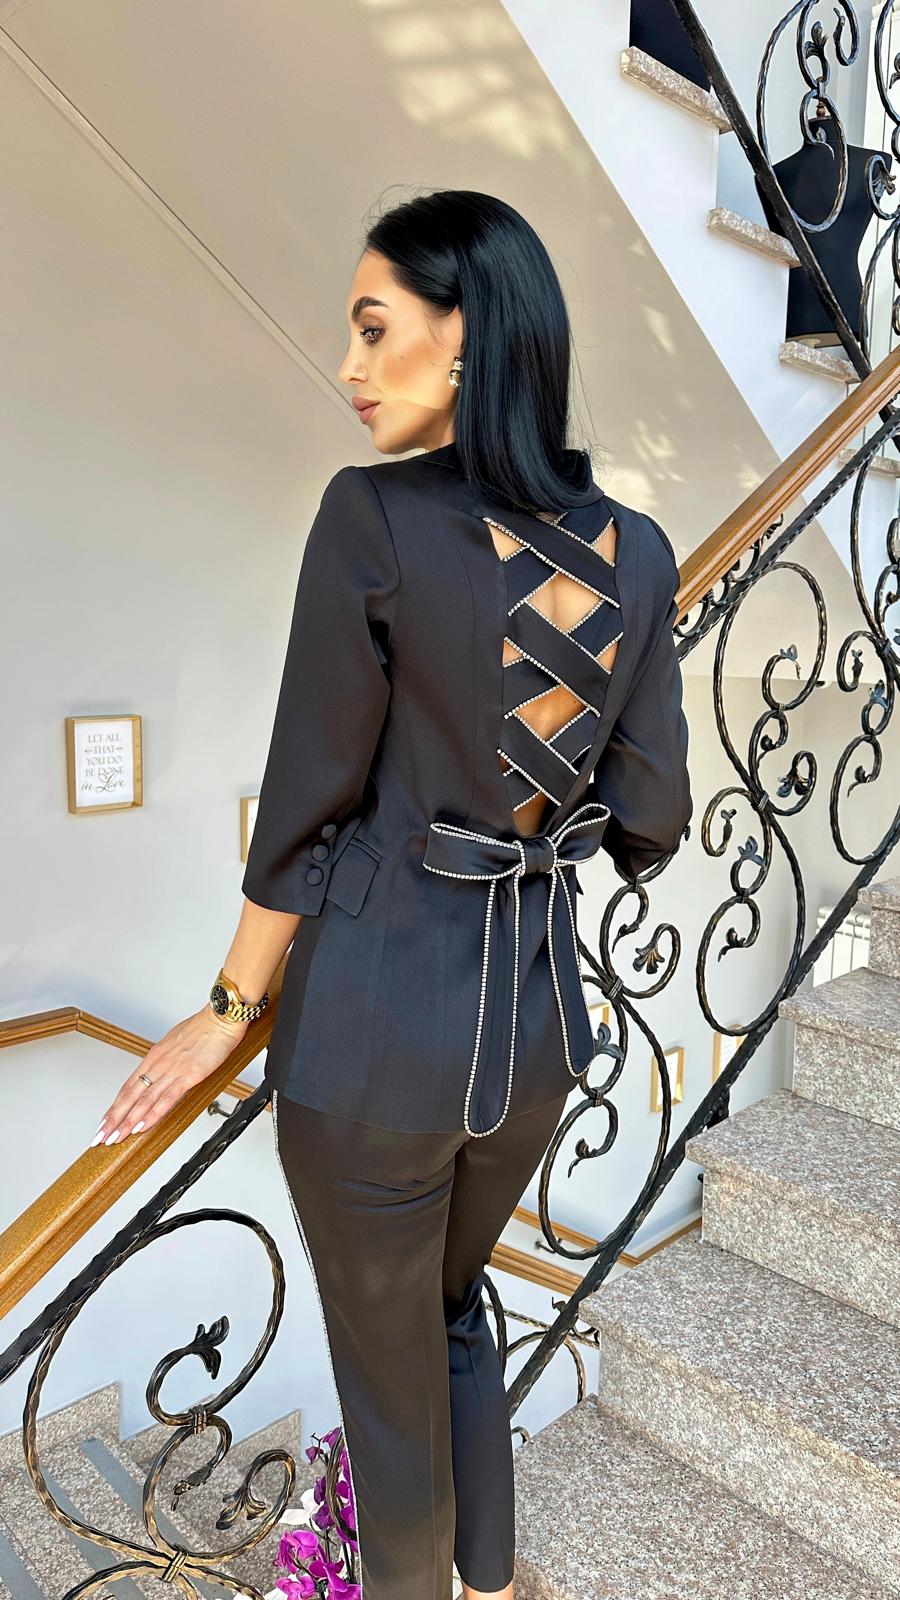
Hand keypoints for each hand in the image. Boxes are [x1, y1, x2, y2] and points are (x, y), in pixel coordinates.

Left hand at [89, 1005, 247, 1147]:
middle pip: (129, 1096)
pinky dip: (153, 1114)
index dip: (115, 1106)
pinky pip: (167, 1099)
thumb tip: (161, 1073)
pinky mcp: (189, 1076)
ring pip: (144, 1100)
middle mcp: (158, 1064)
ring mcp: (172, 1070)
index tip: (105, 1121)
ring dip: (127, 1121)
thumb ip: (166, 1061)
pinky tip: (142, 1127)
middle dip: (113, 1119)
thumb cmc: (203, 1028)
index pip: (128, 1087)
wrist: (220, 1018)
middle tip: (101, 1136)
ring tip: (116, 1138)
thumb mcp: (176, 1043)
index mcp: (154, 1056)